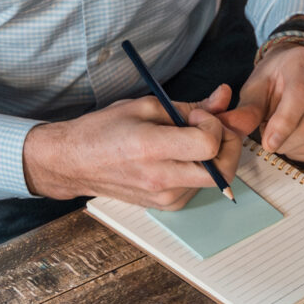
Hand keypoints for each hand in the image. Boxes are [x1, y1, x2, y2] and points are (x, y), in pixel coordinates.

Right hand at [20, 87, 243, 206]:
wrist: (74, 163)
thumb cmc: (105, 130)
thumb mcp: (146, 106)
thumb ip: (191, 106)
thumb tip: (224, 98)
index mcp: (150, 148)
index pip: (208, 145)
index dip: (215, 125)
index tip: (200, 116)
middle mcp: (160, 179)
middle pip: (223, 170)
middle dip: (229, 145)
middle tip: (214, 128)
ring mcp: (164, 198)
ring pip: (215, 179)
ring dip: (213, 157)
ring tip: (188, 140)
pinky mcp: (165, 206)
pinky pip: (199, 187)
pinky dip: (200, 169)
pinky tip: (179, 156)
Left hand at [232, 44, 303, 159]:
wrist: (301, 68)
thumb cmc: (275, 78)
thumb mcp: (255, 87)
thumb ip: (245, 110)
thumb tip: (229, 127)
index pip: (301, 96)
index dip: (284, 124)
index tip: (268, 144)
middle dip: (283, 141)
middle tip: (268, 137)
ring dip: (292, 148)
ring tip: (282, 134)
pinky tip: (296, 142)